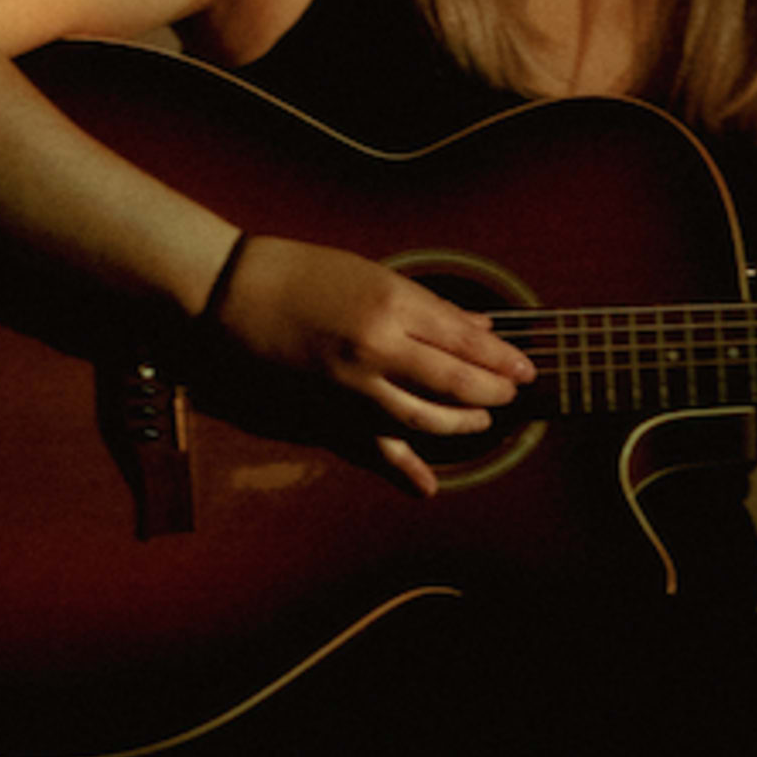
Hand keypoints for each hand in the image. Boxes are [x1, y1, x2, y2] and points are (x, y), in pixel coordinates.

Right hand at [209, 233, 517, 496]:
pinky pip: (375, 442)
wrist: (231, 292)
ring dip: (460, 423)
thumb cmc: (301, 271)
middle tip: (512, 394)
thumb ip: (426, 306)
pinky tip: (428, 484)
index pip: (466, 337)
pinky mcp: (329, 407)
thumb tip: (478, 325)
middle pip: (455, 379)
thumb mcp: (372, 274)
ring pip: (424, 416)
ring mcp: (353, 381)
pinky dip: (403, 467)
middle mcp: (378, 343)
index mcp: (391, 301)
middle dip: (492, 390)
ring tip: (481, 420)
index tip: (526, 367)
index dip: (502, 357)